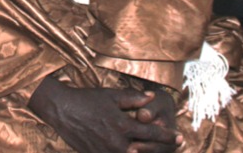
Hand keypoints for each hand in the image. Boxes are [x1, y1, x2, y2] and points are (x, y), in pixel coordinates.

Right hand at [28, 76, 181, 152]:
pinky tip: (135, 152)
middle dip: (163, 149)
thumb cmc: (87, 100)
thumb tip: (153, 97)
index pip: (152, 134)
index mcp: (123, 126)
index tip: (179, 137)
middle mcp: (118, 143)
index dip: (168, 136)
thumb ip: (134, 98)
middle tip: (177, 146)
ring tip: (158, 151)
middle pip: (148, 151)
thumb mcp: (111, 95)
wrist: (62, 110)